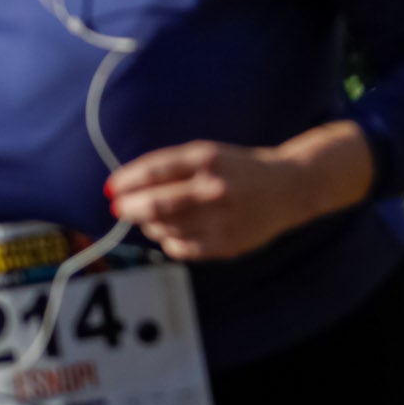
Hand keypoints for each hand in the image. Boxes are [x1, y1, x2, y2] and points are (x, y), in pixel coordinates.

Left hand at [105, 127, 370, 261]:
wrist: (291, 188)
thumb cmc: (240, 169)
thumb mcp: (210, 155)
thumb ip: (171, 169)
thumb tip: (124, 189)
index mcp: (208, 159)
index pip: (154, 171)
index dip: (127, 181)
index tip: (112, 188)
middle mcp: (215, 188)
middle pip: (155, 205)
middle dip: (129, 208)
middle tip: (119, 209)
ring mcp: (222, 218)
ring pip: (165, 229)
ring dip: (149, 225)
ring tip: (152, 219)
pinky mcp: (228, 243)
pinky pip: (182, 248)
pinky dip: (170, 241)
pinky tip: (174, 232)